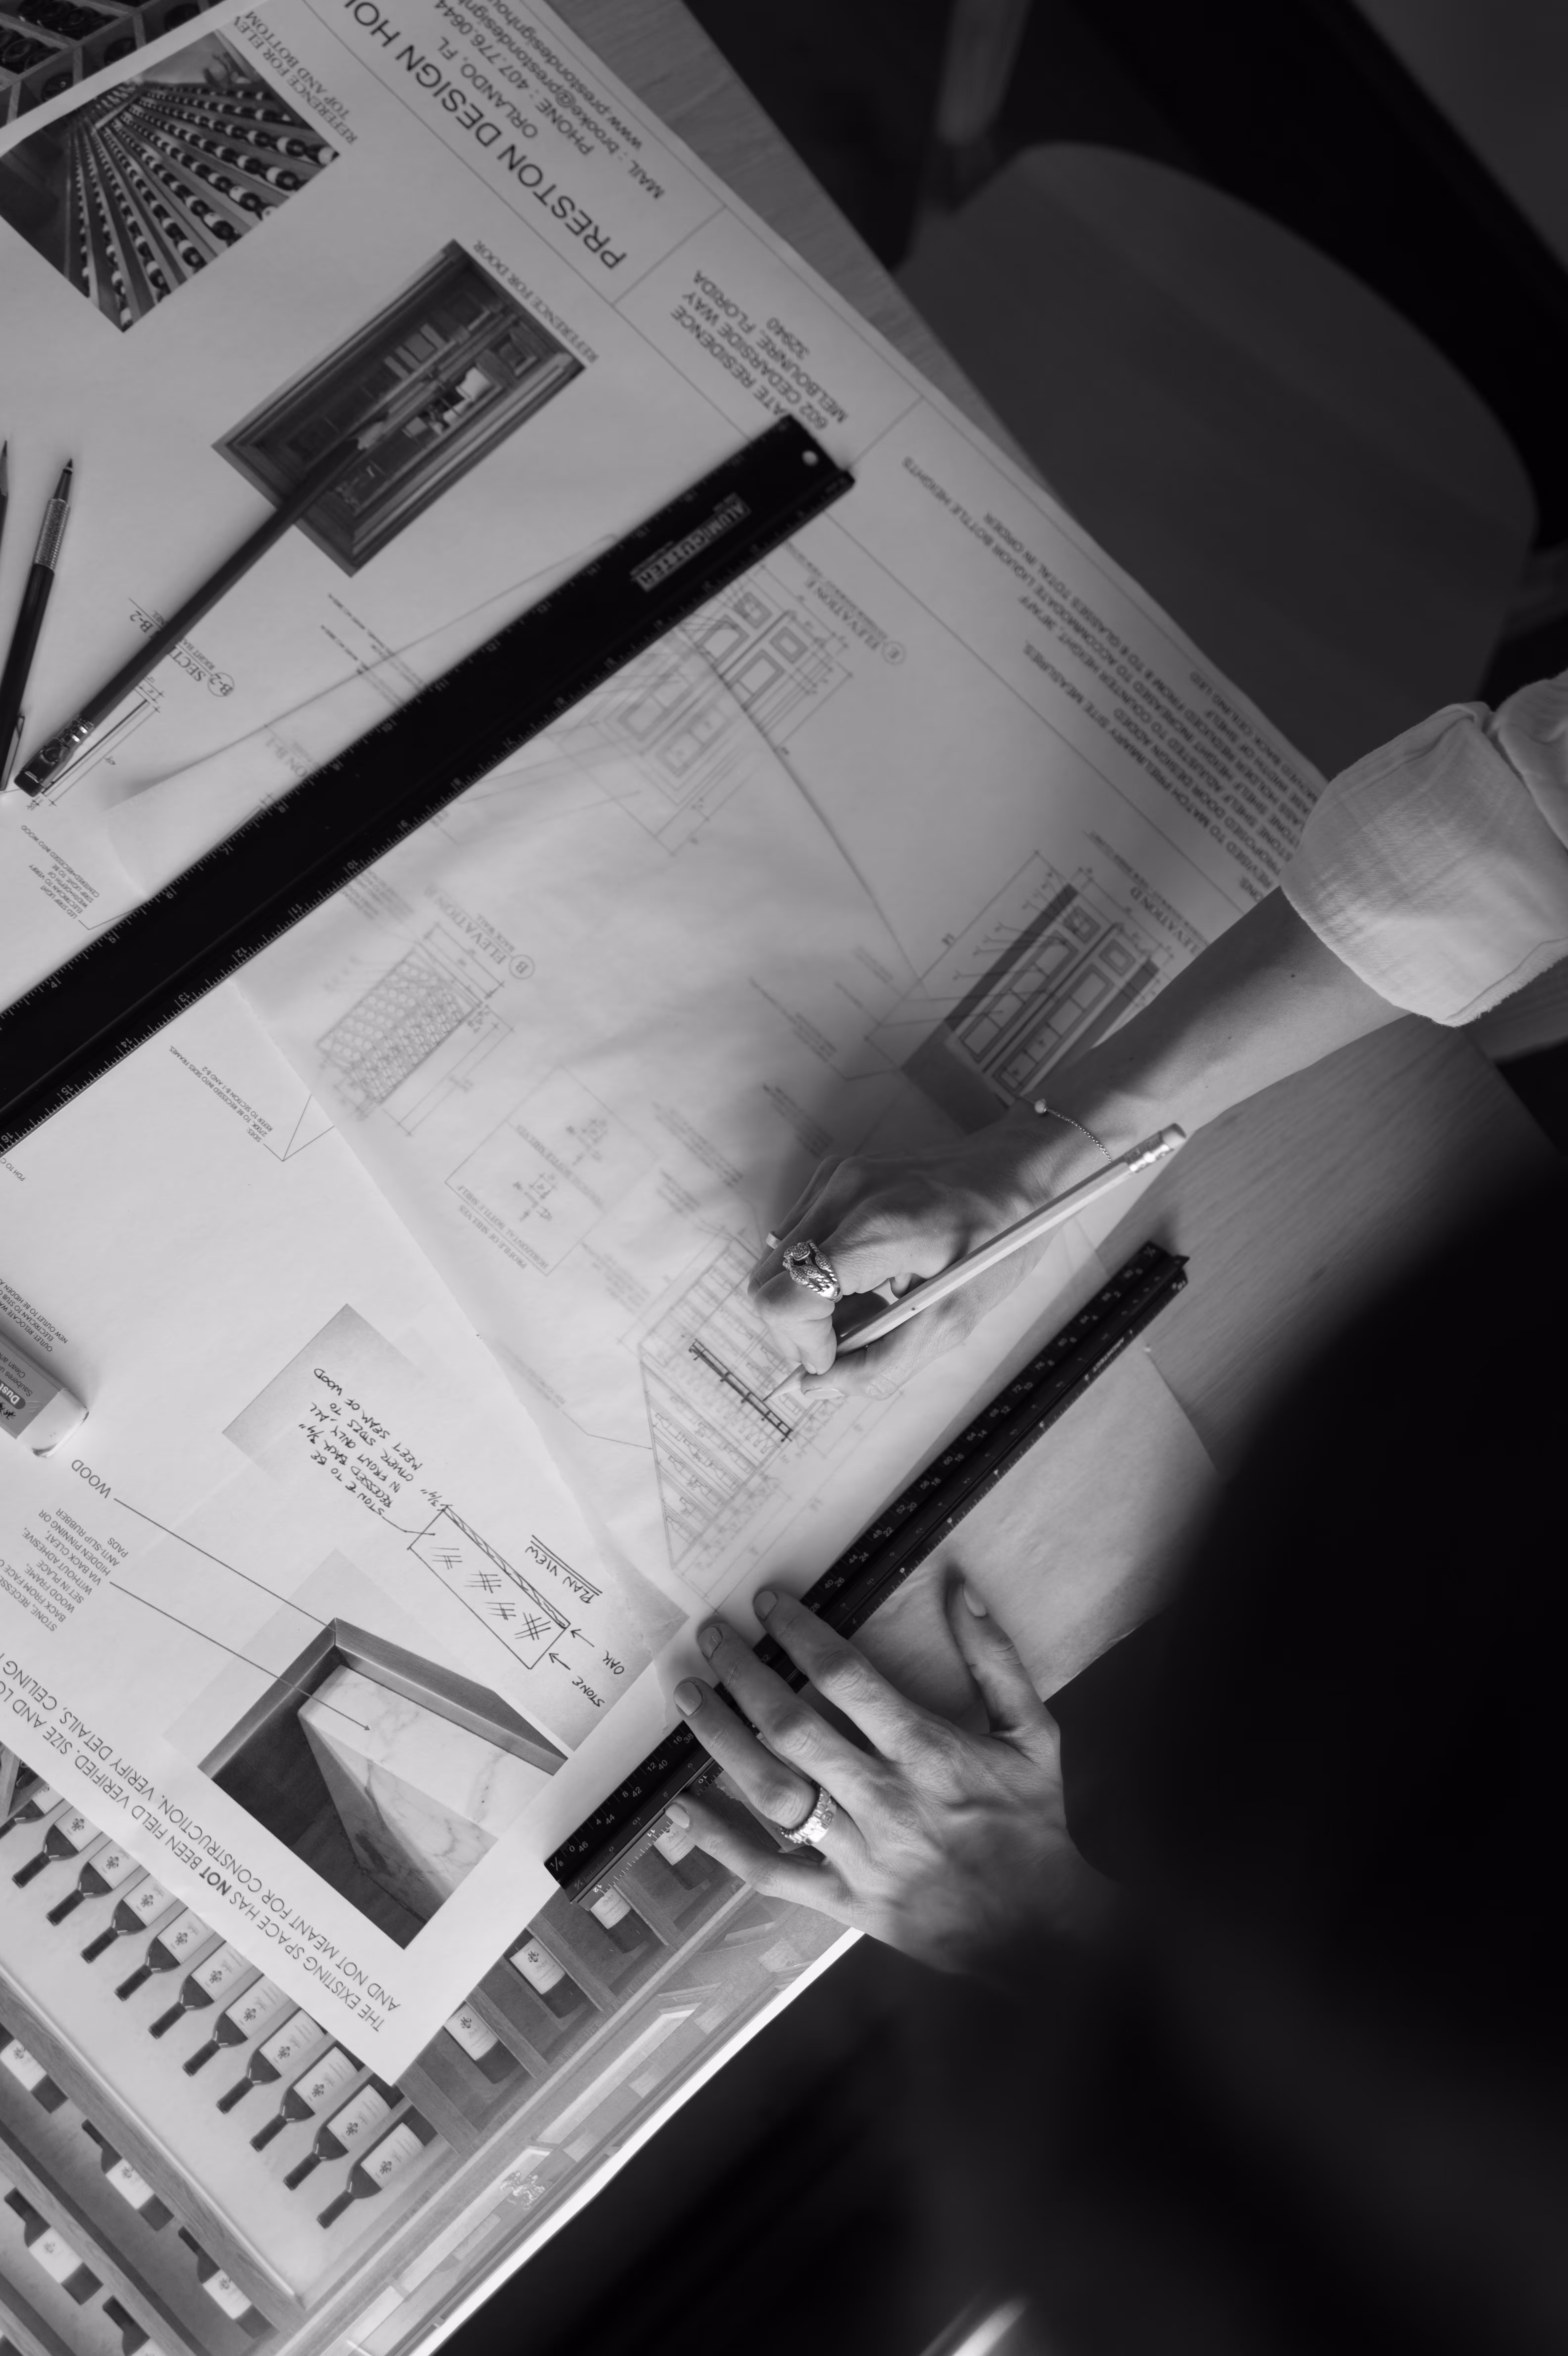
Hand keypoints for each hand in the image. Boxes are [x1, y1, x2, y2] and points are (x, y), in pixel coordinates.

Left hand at [667, 1581, 1108, 1974]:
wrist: (1041, 1933)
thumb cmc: (1034, 1826)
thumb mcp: (1034, 1735)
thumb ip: (997, 1660)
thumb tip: (961, 1589)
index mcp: (927, 1752)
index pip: (846, 1678)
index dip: (800, 1635)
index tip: (766, 1604)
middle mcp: (884, 1799)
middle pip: (793, 1727)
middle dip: (743, 1676)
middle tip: (710, 1637)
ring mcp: (857, 1854)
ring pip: (771, 1792)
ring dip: (721, 1741)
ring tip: (688, 1697)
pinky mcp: (842, 1900)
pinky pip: (769, 1870)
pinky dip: (720, 1841)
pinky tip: (680, 1807)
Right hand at [749, 1112, 1105, 1398]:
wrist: (1019, 1168)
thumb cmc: (1001, 1239)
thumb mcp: (956, 1316)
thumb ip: (883, 1360)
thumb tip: (819, 1387)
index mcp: (878, 1230)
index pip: (787, 1297)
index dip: (801, 1344)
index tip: (835, 1358)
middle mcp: (845, 1195)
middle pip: (767, 1284)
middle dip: (796, 1329)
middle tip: (845, 1344)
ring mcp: (835, 1179)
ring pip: (776, 1264)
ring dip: (807, 1301)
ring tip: (864, 1307)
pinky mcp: (834, 1175)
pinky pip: (795, 1239)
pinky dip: (816, 1272)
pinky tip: (863, 1277)